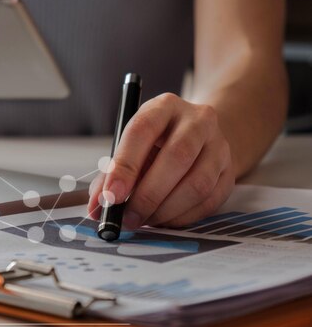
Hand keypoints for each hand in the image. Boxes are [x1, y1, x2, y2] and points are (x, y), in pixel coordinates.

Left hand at [87, 93, 234, 228]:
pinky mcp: (230, 170)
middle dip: (148, 195)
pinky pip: (209, 200)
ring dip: (166, 210)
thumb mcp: (131, 147)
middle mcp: (197, 120)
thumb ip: (111, 175)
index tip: (111, 196)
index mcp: (163, 107)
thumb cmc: (155, 144)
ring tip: (145, 220)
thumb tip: (97, 208)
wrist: (199, 136)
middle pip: (176, 157)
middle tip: (128, 217)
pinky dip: (182, 217)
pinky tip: (165, 219)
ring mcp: (219, 144)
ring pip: (197, 183)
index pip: (143, 130)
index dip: (125, 166)